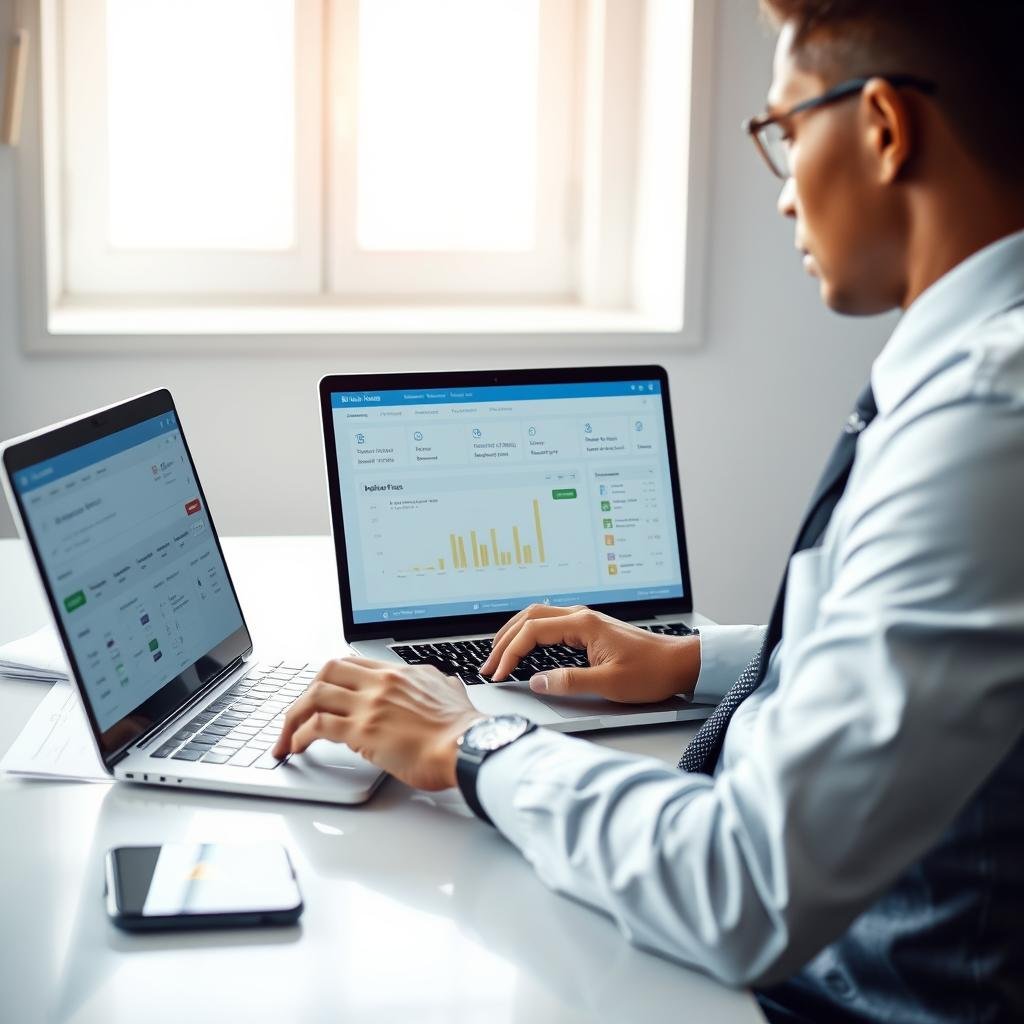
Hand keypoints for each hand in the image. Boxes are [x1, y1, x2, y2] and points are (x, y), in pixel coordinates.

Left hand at [271, 657, 482, 789]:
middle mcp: (381, 682)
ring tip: (286, 737)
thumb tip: (442, 684)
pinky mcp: (363, 731)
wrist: (470, 747)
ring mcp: (370, 704)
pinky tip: (297, 746)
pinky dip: (299, 735)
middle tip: (298, 714)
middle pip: (326, 672)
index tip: (319, 695)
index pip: (351, 663)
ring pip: (314, 695)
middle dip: (305, 693)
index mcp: (399, 673)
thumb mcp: (451, 691)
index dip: (329, 678)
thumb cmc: (463, 729)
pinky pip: (317, 725)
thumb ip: (438, 684)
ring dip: (293, 716)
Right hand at [479, 604, 699, 703]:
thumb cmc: (651, 672)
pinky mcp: (588, 628)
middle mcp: (581, 616)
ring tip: (499, 655)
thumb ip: (569, 682)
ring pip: (537, 616)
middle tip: (489, 665)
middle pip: (529, 617)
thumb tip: (537, 682)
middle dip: (504, 640)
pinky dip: (530, 634)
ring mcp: (584, 620)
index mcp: (582, 624)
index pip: (532, 632)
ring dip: (515, 634)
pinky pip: (549, 623)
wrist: (679, 663)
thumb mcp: (609, 684)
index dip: (510, 653)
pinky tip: (525, 647)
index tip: (498, 673)